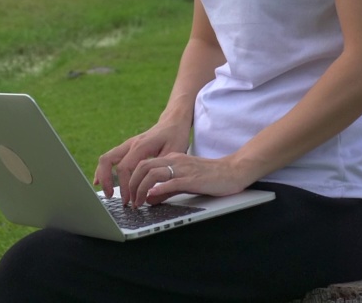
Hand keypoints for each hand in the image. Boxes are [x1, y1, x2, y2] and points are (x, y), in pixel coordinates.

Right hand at [93, 118, 190, 206]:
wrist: (173, 122)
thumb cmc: (175, 137)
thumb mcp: (174, 154)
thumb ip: (162, 170)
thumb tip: (152, 189)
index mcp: (141, 146)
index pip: (125, 168)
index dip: (125, 186)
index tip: (131, 200)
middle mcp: (130, 144)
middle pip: (108, 161)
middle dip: (107, 181)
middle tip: (112, 197)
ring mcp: (127, 145)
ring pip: (106, 158)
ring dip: (102, 176)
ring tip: (107, 192)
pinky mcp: (127, 148)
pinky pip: (110, 158)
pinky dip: (103, 170)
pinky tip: (101, 181)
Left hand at [126, 153, 251, 206]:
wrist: (233, 171)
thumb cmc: (210, 177)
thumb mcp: (184, 182)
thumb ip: (167, 189)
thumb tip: (149, 198)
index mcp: (172, 159)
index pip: (143, 165)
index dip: (132, 179)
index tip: (129, 194)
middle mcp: (174, 161)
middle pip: (143, 167)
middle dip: (132, 184)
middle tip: (130, 200)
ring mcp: (183, 169)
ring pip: (152, 173)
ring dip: (141, 189)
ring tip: (138, 203)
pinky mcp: (192, 179)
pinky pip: (170, 182)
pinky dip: (158, 190)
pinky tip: (152, 198)